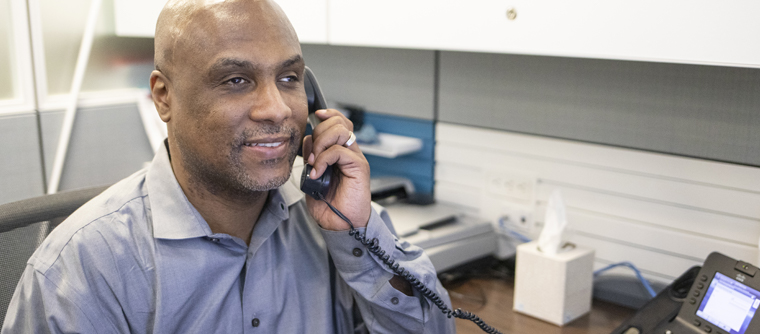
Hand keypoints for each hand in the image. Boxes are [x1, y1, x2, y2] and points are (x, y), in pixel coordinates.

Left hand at [301, 109, 370, 229]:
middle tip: (311, 153)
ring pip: (340, 131)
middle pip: (338, 122)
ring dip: (321, 143)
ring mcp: (355, 158)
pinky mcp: (359, 167)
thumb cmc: (328, 204)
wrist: (340, 224)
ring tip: (314, 161)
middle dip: (319, 132)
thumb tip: (307, 142)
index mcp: (340, 151)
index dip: (328, 115)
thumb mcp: (313, 175)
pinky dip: (323, 159)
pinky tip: (317, 172)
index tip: (315, 115)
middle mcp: (350, 152)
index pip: (338, 121)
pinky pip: (339, 151)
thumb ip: (311, 156)